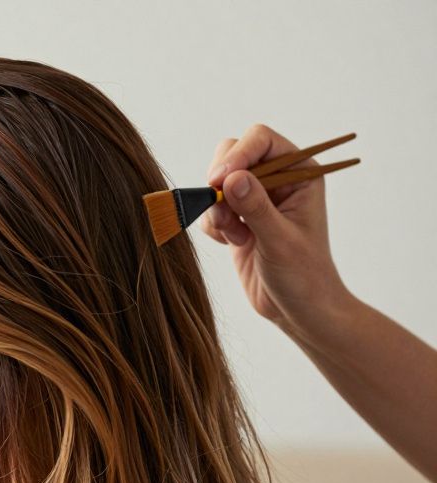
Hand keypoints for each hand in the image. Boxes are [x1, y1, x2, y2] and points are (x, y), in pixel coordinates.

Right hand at [199, 124, 353, 337]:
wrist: (298, 309)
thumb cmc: (304, 276)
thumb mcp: (280, 241)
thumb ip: (256, 207)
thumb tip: (232, 178)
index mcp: (300, 174)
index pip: (262, 141)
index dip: (238, 154)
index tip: (219, 180)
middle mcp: (278, 180)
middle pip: (233, 154)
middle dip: (221, 182)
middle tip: (224, 211)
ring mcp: (255, 199)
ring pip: (217, 182)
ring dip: (216, 209)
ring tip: (236, 235)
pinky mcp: (238, 218)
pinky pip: (210, 208)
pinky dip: (213, 226)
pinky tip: (232, 244)